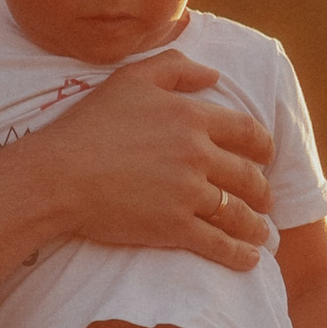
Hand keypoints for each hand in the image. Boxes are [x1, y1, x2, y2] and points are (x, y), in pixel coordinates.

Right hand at [29, 54, 277, 267]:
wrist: (59, 174)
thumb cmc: (88, 124)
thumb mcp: (130, 79)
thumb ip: (175, 67)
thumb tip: (213, 75)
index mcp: (191, 117)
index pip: (247, 131)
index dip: (264, 146)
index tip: (267, 157)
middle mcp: (197, 154)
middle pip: (248, 176)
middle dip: (263, 191)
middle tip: (266, 200)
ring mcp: (188, 193)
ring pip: (238, 212)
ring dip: (255, 225)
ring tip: (260, 233)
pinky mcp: (174, 227)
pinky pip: (218, 243)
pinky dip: (239, 254)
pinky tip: (249, 259)